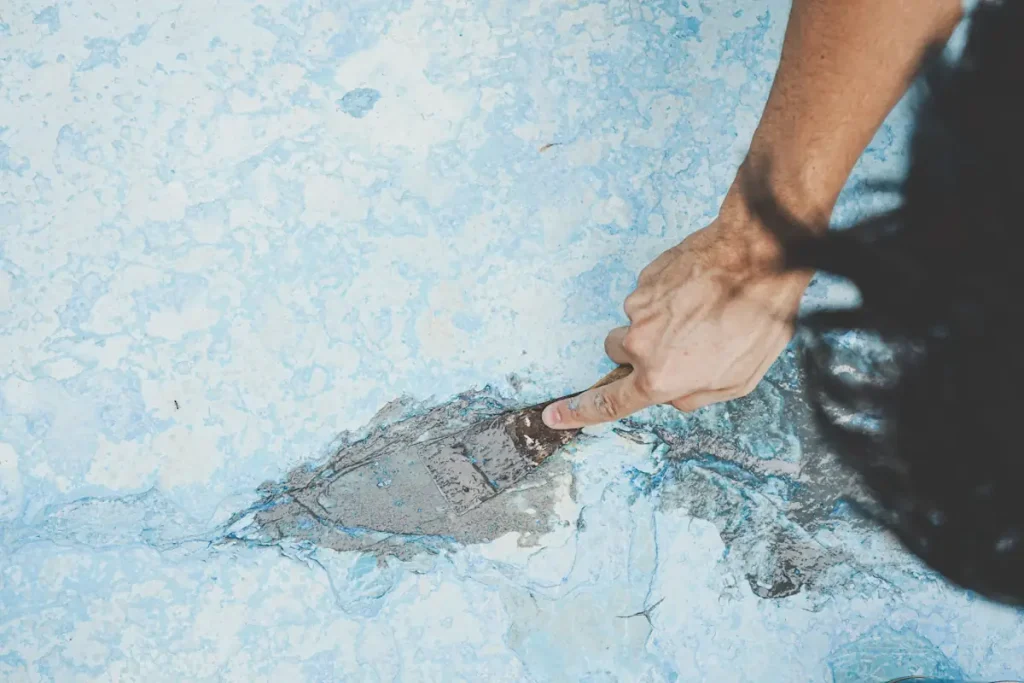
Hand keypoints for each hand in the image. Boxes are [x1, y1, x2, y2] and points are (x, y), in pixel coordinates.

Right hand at [542, 199, 811, 428]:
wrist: (759, 257)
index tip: (553, 416)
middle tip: (682, 339)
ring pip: (637, 321)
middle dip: (640, 350)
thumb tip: (670, 394)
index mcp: (660, 377)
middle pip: (618, 351)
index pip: (608, 402)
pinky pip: (650, 294)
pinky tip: (702, 289)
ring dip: (662, 319)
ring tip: (704, 308)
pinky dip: (671, 295)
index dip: (577, 412)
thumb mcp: (737, 381)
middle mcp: (639, 343)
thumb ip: (694, 397)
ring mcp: (638, 306)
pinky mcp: (646, 277)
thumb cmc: (757, 320)